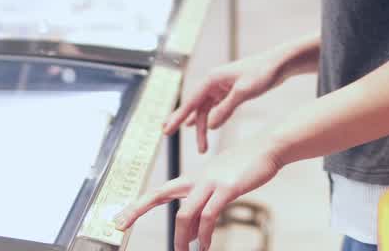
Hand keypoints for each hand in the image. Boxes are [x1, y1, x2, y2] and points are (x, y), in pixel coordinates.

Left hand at [113, 136, 282, 250]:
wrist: (269, 148)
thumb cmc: (247, 165)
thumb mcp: (223, 179)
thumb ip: (209, 195)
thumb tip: (201, 218)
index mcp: (195, 178)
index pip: (160, 190)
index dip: (139, 204)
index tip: (120, 218)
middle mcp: (198, 178)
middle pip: (159, 194)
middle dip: (137, 209)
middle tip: (120, 225)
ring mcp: (211, 182)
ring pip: (185, 213)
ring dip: (181, 237)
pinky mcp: (227, 188)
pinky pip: (209, 215)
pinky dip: (204, 234)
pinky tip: (205, 245)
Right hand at [164, 50, 285, 152]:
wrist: (280, 63)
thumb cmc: (263, 73)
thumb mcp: (245, 91)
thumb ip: (226, 108)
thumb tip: (210, 126)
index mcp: (212, 79)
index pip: (191, 101)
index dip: (177, 117)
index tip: (166, 130)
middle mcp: (213, 82)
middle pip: (195, 107)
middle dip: (183, 122)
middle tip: (167, 135)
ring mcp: (222, 87)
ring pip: (206, 110)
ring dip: (203, 128)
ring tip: (201, 148)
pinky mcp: (231, 92)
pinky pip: (216, 108)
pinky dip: (211, 120)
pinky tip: (207, 129)